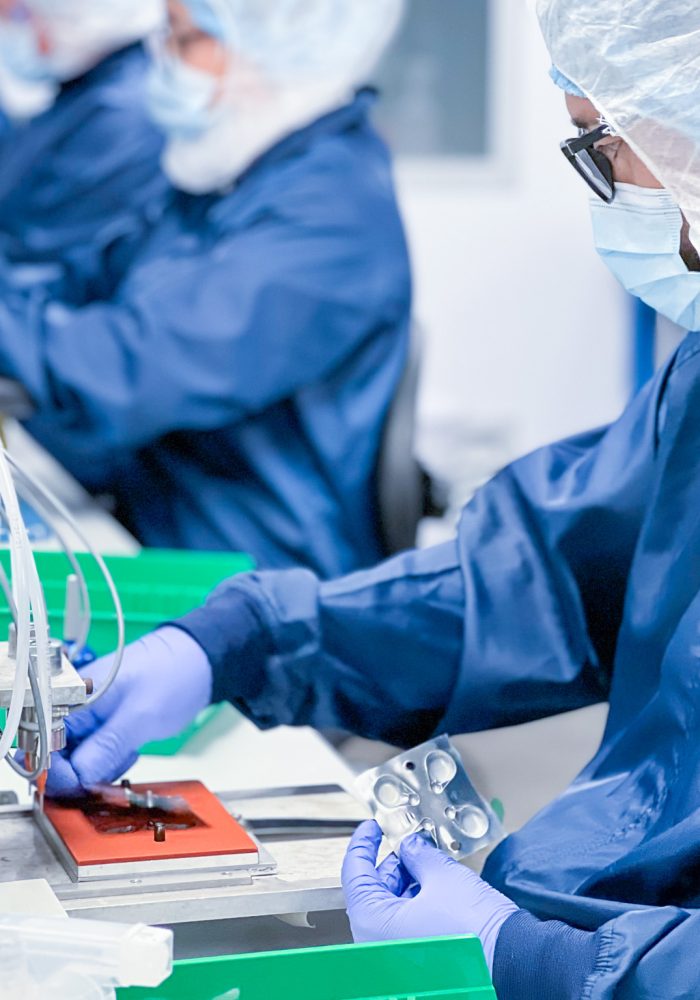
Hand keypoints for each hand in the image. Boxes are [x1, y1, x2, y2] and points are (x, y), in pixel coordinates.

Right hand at [46, 627, 211, 795]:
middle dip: (84, 772)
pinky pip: (97, 754)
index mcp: (73, 696)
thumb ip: (107, 746)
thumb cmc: (173, 671)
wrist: (199, 661)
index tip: (82, 788)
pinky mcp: (105, 725)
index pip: (45, 745)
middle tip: (111, 770)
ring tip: (128, 750)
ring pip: (79, 760)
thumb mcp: (141, 715)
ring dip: (102, 767)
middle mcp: (75, 707)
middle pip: (58, 757)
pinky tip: (130, 748)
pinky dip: (112, 760)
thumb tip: (79, 778)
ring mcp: (90, 717)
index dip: (59, 772)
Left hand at [342, 820, 518, 971]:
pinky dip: (416, 903)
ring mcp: (397, 958)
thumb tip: (409, 845)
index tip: (373, 827)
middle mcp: (378, 947)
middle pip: (374, 892)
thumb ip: (417, 854)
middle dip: (394, 863)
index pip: (355, 874)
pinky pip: (406, 927)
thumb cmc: (476, 929)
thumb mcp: (442, 875)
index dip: (364, 843)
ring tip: (428, 863)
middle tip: (411, 842)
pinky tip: (435, 887)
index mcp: (373, 925)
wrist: (513, 961)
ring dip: (407, 882)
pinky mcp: (417, 964)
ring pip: (391, 909)